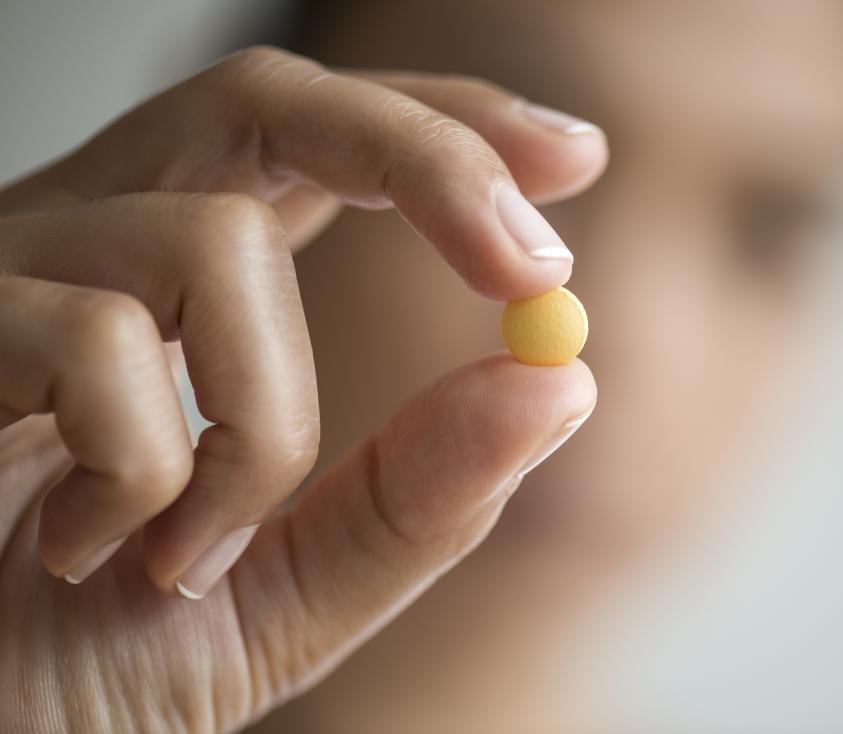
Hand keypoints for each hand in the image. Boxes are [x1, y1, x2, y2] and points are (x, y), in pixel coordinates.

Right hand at [0, 47, 601, 731]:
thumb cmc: (81, 665)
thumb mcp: (289, 586)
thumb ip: (415, 494)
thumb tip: (558, 380)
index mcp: (177, 286)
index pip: (320, 140)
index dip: (446, 126)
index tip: (570, 156)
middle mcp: (92, 245)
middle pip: (272, 100)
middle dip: (428, 159)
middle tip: (533, 264)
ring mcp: (5, 276)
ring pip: (216, 245)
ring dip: (260, 429)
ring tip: (191, 550)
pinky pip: (99, 342)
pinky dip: (144, 476)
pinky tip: (87, 552)